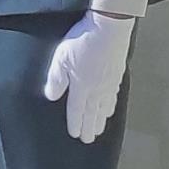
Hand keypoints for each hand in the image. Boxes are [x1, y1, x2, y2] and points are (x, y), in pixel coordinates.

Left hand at [43, 11, 135, 142]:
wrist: (109, 28)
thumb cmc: (82, 41)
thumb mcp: (61, 59)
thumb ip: (56, 79)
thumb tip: (52, 97)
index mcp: (82, 86)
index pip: (77, 110)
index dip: (75, 123)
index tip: (75, 135)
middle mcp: (97, 88)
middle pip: (92, 112)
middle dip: (89, 127)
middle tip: (88, 140)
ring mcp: (109, 82)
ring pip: (104, 106)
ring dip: (100, 119)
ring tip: (99, 129)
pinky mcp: (117, 74)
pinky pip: (114, 96)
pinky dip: (111, 106)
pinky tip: (110, 109)